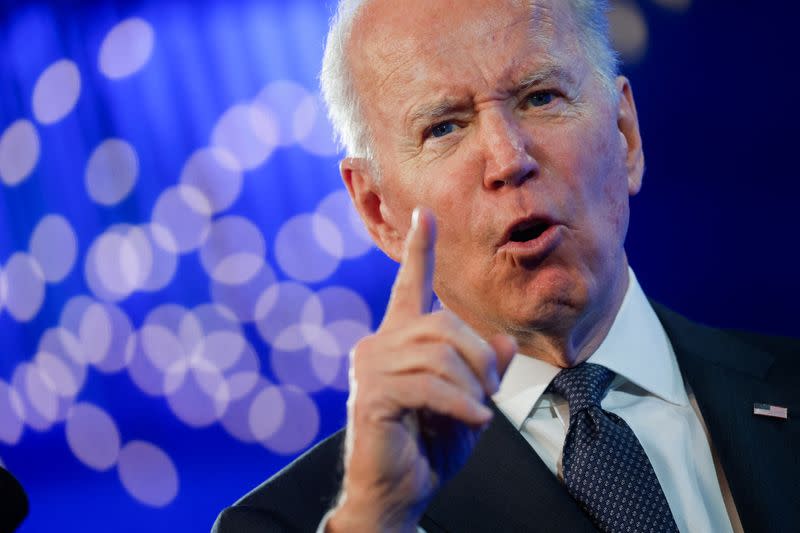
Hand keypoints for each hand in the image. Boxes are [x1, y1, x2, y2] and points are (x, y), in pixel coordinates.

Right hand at [327, 207, 516, 531]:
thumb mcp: (468, 402)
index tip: (425, 214)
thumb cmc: (428, 446)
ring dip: (472, 386)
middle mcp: (380, 344)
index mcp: (400, 340)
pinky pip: (429, 384)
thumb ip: (483, 368)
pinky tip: (474, 421)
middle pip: (443, 324)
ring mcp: (371, 366)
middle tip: (491, 391)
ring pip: (439, 354)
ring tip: (478, 412)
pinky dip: (461, 404)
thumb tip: (503, 342)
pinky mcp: (371, 393)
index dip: (421, 249)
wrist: (397, 494)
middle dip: (480, 357)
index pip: (410, 286)